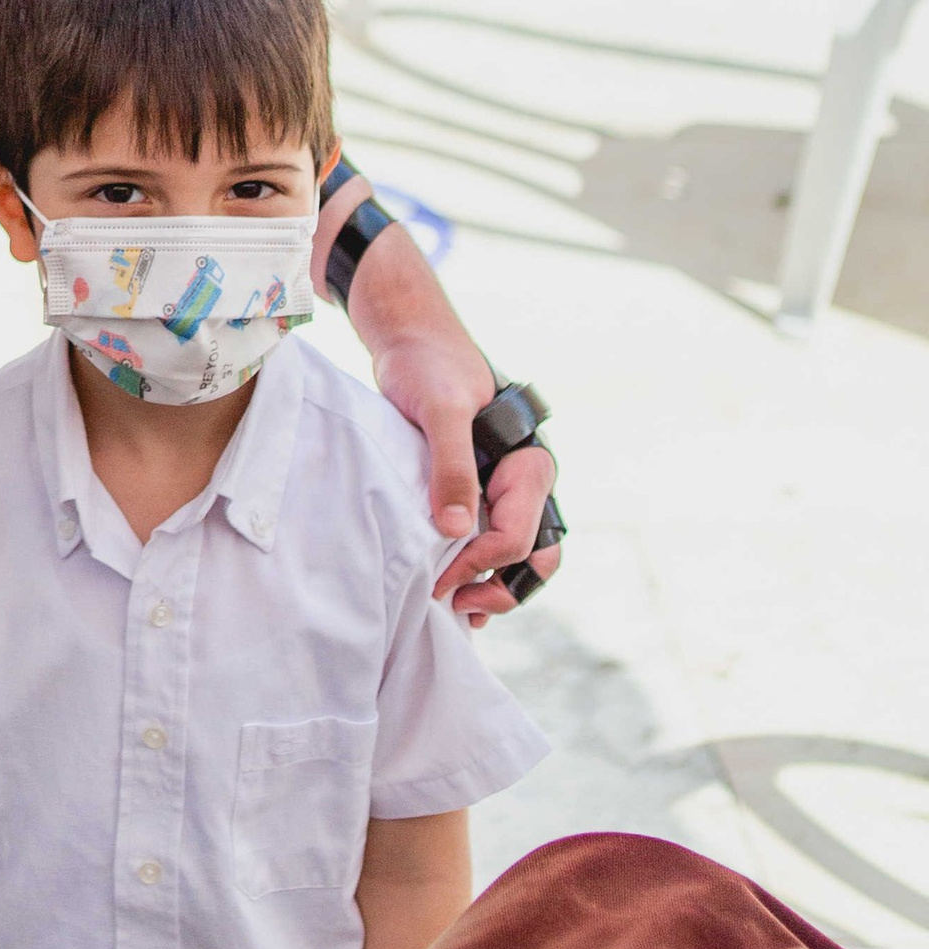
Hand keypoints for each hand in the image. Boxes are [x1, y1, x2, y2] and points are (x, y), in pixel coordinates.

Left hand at [368, 328, 560, 624]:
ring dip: (498, 584)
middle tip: (459, 606)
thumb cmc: (429, 367)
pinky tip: (460, 587)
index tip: (438, 580)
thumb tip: (455, 529)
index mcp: (530, 465)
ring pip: (522, 554)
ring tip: (462, 610)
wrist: (413, 338)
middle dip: (503, 588)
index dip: (478, 564)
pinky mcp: (483, 488)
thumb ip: (451, 466)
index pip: (515, 536)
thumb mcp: (439, 411)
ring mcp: (508, 488)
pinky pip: (497, 538)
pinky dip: (485, 568)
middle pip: (535, 556)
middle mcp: (528, 482)